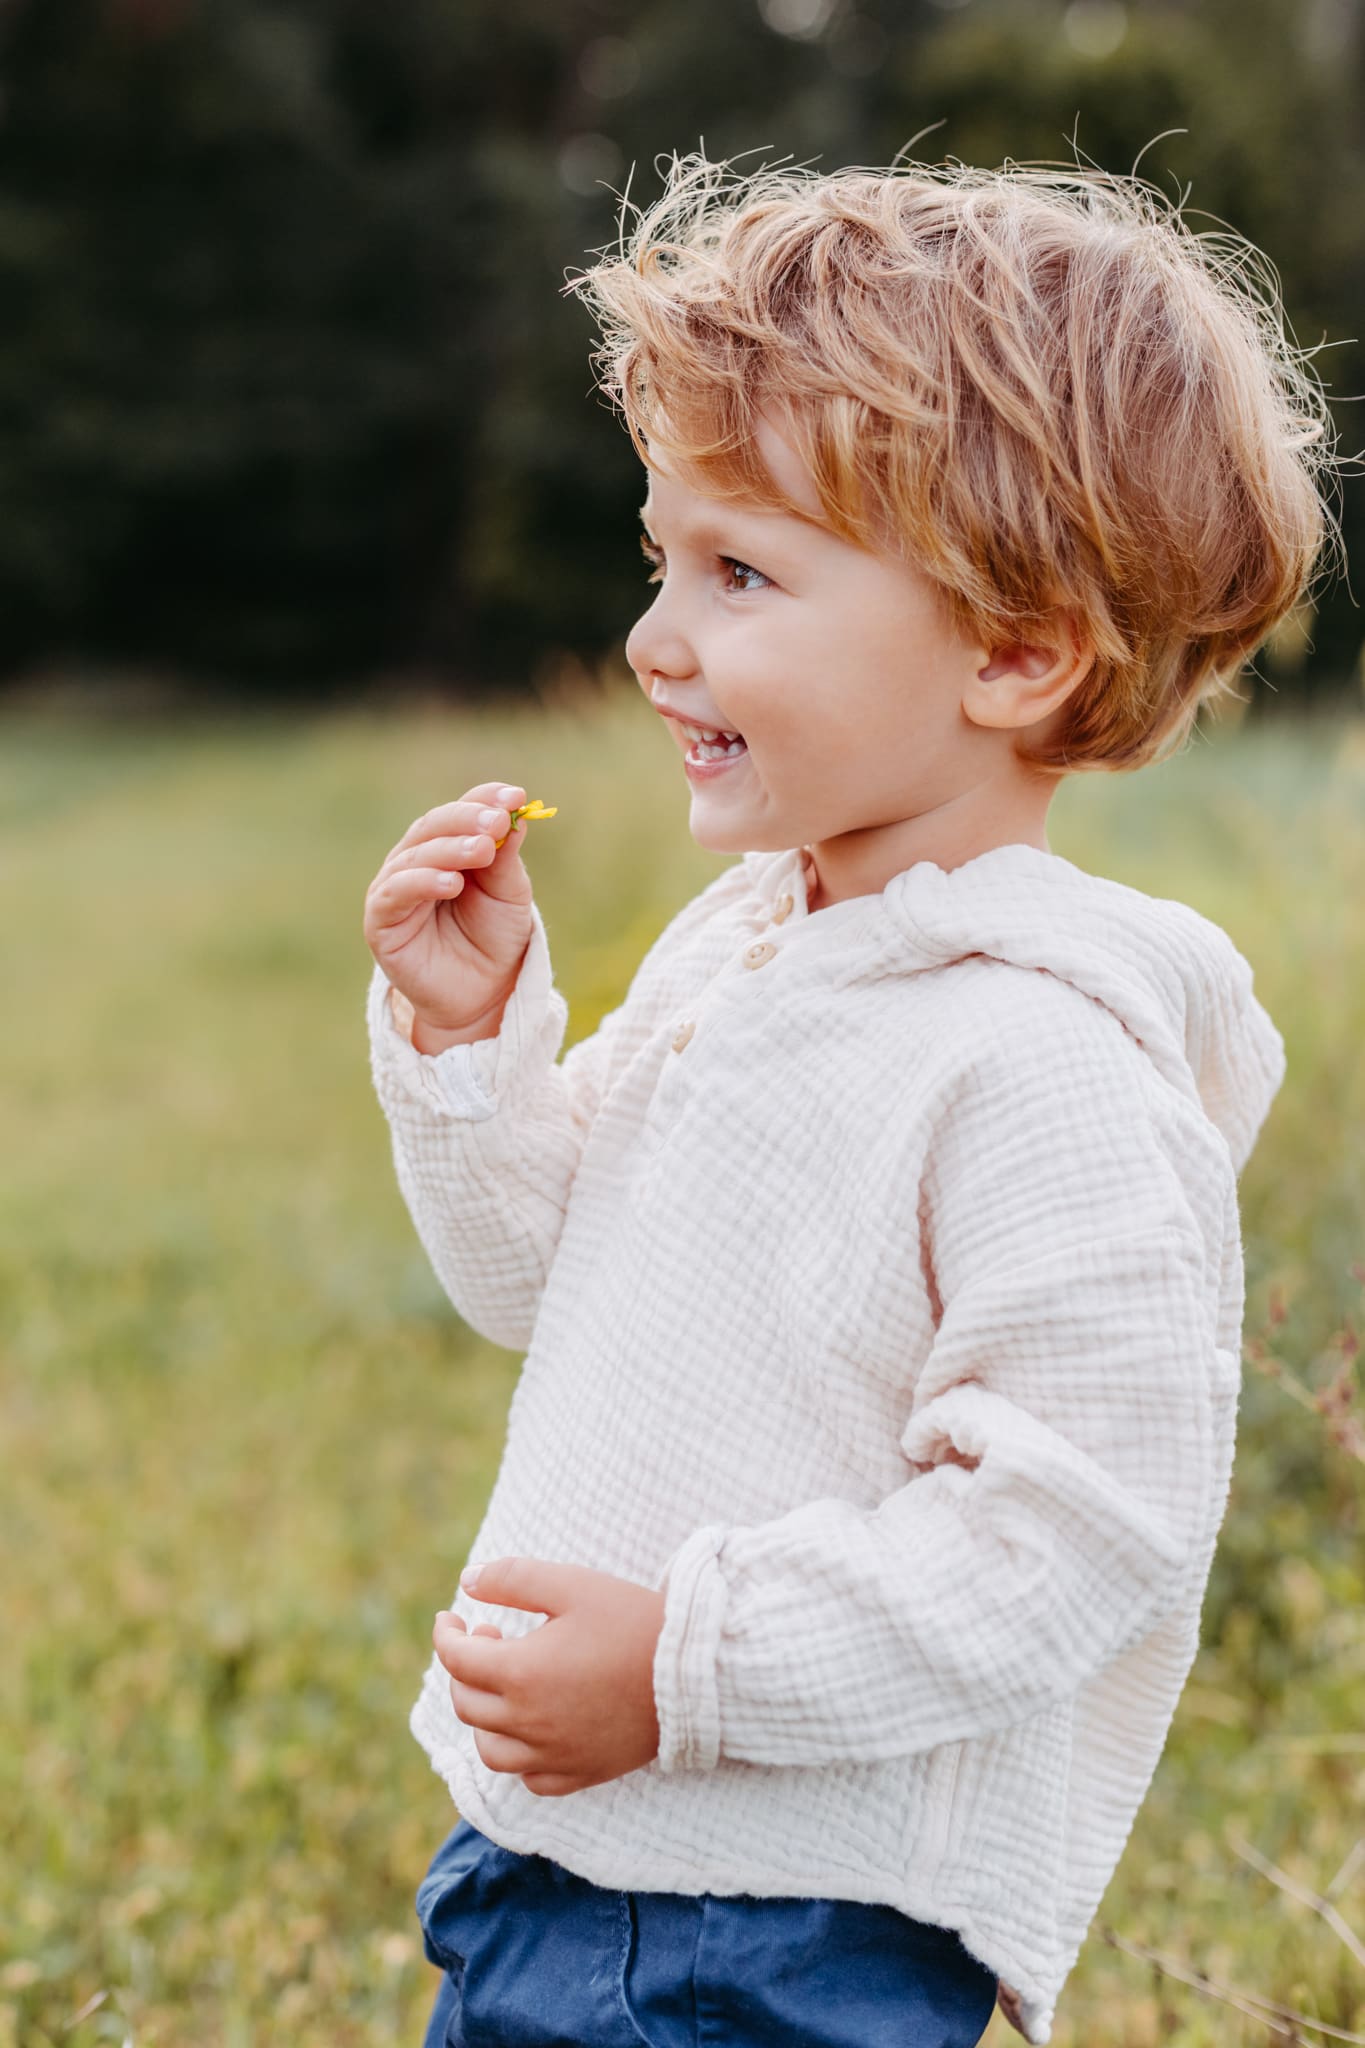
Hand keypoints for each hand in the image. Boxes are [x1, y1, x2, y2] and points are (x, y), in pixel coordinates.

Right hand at [363, 780, 534, 1036]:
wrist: (484, 994)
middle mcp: (415, 860)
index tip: (514, 796)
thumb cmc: (494, 939)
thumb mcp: (509, 895)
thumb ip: (505, 859)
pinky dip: (421, 881)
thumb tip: (515, 815)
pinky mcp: (381, 920)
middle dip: (467, 820)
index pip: (461, 811)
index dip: (484, 799)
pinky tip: (450, 882)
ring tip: (482, 850)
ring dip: (449, 849)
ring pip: (415, 856)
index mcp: (446, 846)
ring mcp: (394, 888)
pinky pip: (395, 893)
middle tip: (497, 822)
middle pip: (434, 826)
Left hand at [433, 1557, 666, 1797]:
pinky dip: (519, 1755)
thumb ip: (513, 1578)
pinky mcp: (581, 1774)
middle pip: (467, 1703)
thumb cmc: (633, 1621)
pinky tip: (534, 1727)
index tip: (452, 1618)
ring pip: (491, 1750)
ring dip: (483, 1716)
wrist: (695, 1672)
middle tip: (491, 1636)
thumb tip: (466, 1581)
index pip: (457, 1659)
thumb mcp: (572, 1584)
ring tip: (505, 1684)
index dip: (446, 1634)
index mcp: (520, 1673)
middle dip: (466, 1667)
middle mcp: (528, 1723)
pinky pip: (530, 1779)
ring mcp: (554, 1756)